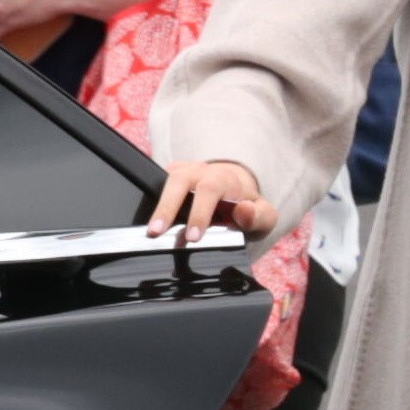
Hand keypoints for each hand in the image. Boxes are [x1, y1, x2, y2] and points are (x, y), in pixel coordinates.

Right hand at [148, 161, 277, 244]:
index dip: (199, 213)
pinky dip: (151, 203)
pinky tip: (146, 223)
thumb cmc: (248, 209)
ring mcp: (184, 173)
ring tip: (150, 231)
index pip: (210, 190)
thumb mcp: (263, 216)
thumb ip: (259, 216)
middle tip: (157, 232)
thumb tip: (244, 210)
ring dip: (157, 207)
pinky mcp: (170, 178)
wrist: (236, 195)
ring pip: (166, 181)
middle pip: (179, 181)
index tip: (192, 237)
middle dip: (168, 207)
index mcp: (225, 179)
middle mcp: (201, 172)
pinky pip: (157, 185)